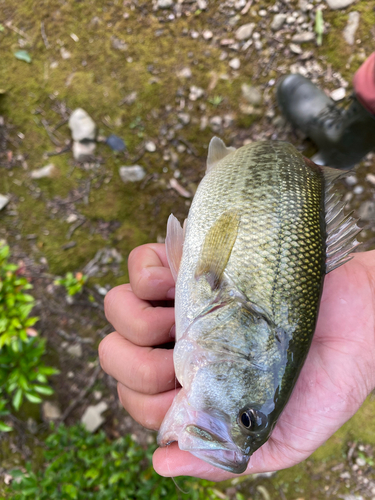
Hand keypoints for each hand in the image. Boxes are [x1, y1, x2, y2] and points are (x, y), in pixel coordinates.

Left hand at [99, 244, 374, 480]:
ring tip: (180, 318)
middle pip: (114, 354)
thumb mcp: (281, 438)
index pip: (133, 399)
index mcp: (192, 389)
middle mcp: (179, 346)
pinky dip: (146, 273)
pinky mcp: (196, 264)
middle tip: (183, 356)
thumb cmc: (324, 380)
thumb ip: (223, 457)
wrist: (359, 321)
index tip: (182, 387)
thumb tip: (160, 462)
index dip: (142, 397)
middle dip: (136, 361)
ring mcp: (184, 303)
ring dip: (135, 317)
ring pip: (117, 307)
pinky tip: (174, 281)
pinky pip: (142, 263)